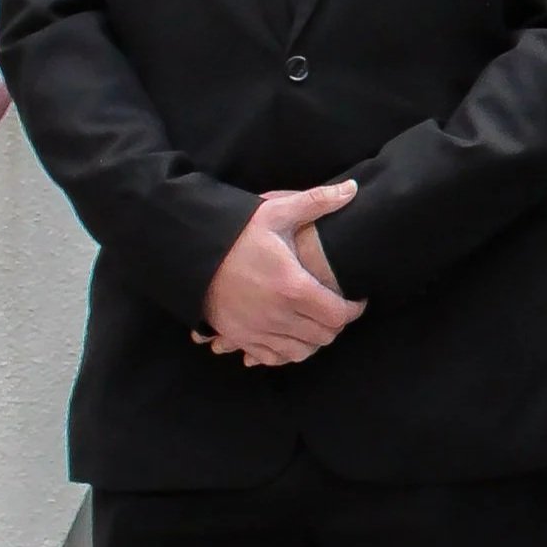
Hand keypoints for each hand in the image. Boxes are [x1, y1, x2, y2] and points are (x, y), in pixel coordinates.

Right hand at [193, 183, 362, 367]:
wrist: (190, 254)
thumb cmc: (237, 233)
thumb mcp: (276, 213)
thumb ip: (317, 202)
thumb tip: (352, 189)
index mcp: (293, 287)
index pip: (338, 315)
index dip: (353, 310)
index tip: (355, 299)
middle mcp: (276, 315)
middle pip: (323, 337)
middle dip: (335, 324)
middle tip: (336, 307)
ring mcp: (255, 330)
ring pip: (300, 352)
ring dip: (312, 340)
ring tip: (315, 321)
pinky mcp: (239, 337)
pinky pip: (271, 358)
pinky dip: (285, 351)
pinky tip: (289, 334)